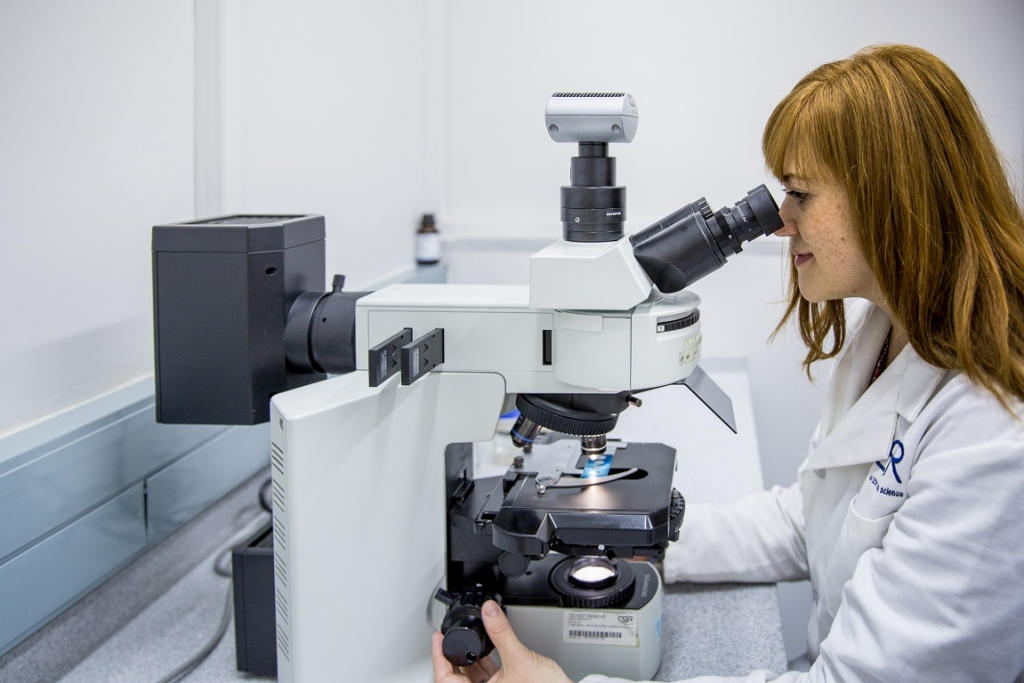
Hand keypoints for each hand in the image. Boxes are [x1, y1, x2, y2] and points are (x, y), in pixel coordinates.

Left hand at [432, 600, 572, 682]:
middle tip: (446, 638)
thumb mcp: (519, 658)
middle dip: (452, 656)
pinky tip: (486, 650)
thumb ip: (501, 632)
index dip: (438, 657)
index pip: (445, 679)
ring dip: (468, 660)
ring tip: (466, 641)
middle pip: (456, 678)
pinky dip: (483, 664)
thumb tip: (489, 611)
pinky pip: (486, 678)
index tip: (437, 640)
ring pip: (471, 678)